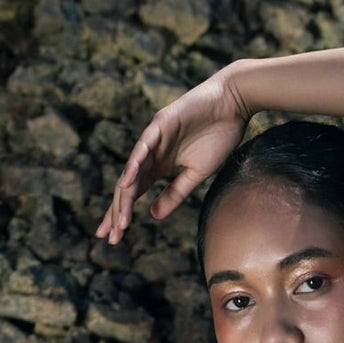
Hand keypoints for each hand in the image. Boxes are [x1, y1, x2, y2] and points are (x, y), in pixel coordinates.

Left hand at [96, 67, 250, 244]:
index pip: (135, 193)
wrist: (233, 104)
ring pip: (133, 170)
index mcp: (159, 165)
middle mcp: (151, 153)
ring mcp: (154, 138)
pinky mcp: (161, 123)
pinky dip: (135, 164)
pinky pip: (144, 146)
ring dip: (125, 196)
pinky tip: (127, 183)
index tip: (114, 238)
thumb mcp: (196, 173)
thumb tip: (153, 216)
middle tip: (110, 236)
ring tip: (119, 220)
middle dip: (117, 212)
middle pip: (127, 186)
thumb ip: (175, 193)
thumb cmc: (218, 136)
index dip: (123, 214)